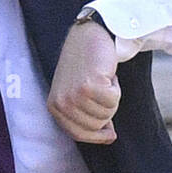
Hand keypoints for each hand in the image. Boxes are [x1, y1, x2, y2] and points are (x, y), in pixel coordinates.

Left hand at [47, 20, 120, 143]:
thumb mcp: (76, 94)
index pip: (79, 134)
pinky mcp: (89, 85)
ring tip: (103, 80)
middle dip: (106, 111)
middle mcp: (62, 103)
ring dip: (112, 98)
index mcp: (55, 107)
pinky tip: (107, 75)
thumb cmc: (85, 65)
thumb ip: (85, 115)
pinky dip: (116, 89)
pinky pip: (113, 100)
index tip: (110, 135)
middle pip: (96, 126)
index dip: (97, 136)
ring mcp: (74, 95)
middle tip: (103, 90)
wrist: (88, 36)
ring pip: (107, 113)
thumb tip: (108, 137)